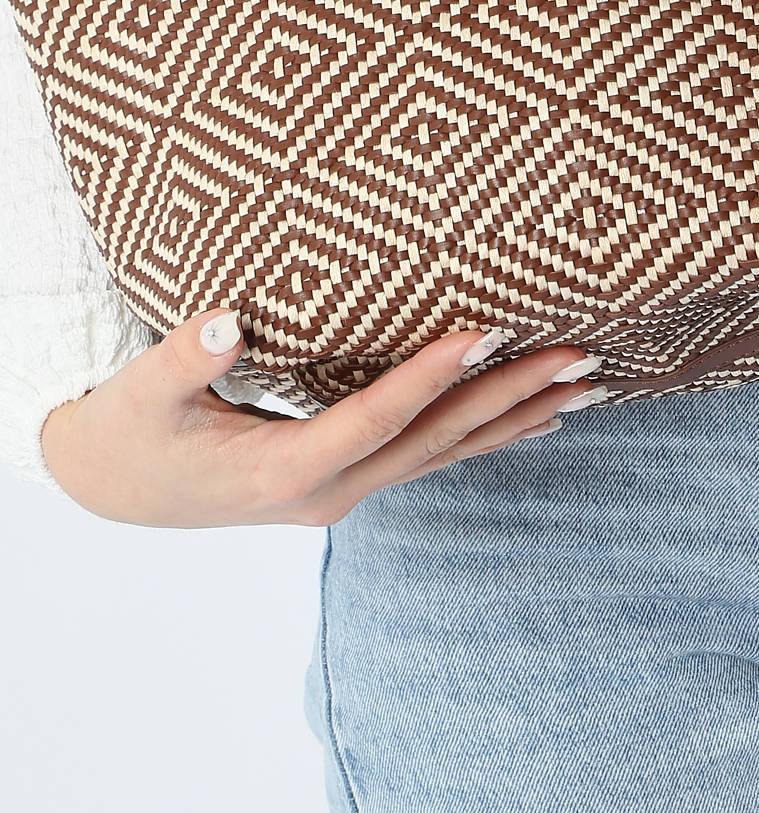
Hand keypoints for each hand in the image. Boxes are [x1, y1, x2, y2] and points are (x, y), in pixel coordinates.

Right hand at [39, 309, 601, 528]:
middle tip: (581, 357)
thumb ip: (185, 357)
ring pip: (446, 453)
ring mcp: (344, 493)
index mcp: (282, 471)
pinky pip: (432, 456)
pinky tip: (536, 417)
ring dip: (517, 417)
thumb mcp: (141, 396)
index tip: (489, 330)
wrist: (116, 488)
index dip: (432, 375)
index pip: (376, 417)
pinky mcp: (348, 480)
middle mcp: (328, 491)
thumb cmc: (130, 431)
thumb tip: (230, 320)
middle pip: (435, 440)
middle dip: (511, 396)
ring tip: (587, 384)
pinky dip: (487, 434)